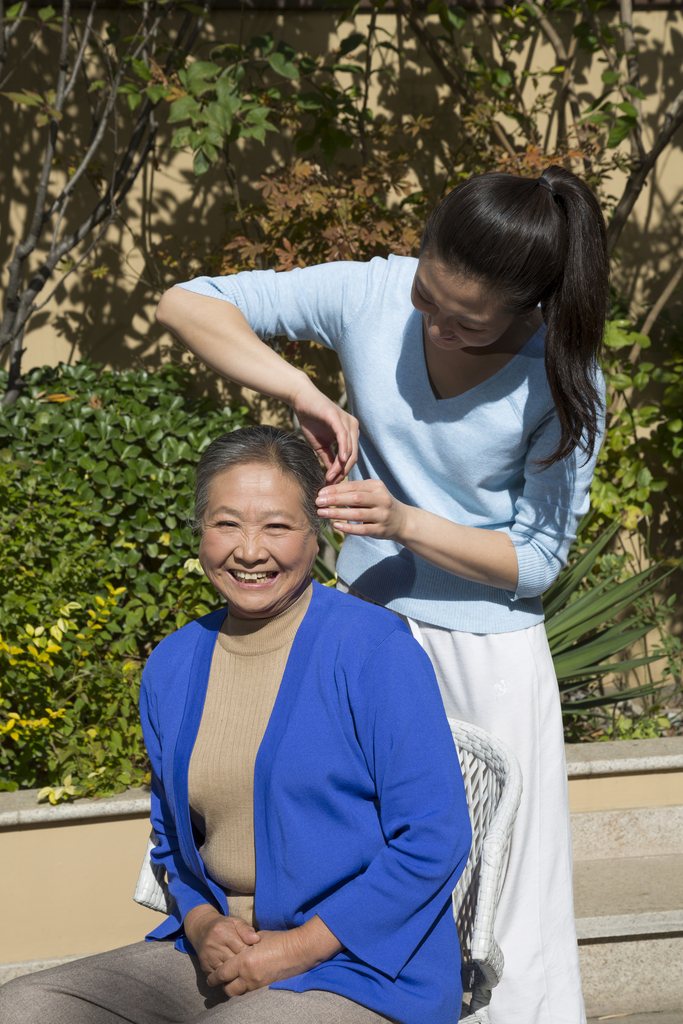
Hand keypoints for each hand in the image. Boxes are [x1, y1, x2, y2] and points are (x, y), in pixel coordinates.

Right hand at [184, 904, 260, 975]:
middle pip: (234, 962)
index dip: (251, 953)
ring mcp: (207, 958)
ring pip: (227, 972)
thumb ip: (246, 930)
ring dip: (236, 973)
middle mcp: (212, 945)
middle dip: (244, 964)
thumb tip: (256, 939)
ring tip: (244, 970)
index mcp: (222, 932)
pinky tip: (234, 974)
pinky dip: (228, 978)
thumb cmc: (225, 927)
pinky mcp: (204, 967)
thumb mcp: (236, 922)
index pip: (241, 948)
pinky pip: (219, 978)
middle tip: (252, 964)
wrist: (203, 930)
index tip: (256, 954)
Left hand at [206, 916, 342, 996]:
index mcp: (244, 961)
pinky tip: (246, 981)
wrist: (298, 950)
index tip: (210, 978)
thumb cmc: (278, 939)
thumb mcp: (258, 938)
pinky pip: (250, 991)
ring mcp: (258, 983)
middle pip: (228, 989)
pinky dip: (245, 988)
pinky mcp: (266, 987)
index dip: (214, 977)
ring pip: (239, 993)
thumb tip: (238, 948)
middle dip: (222, 986)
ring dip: (234, 988)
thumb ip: (245, 944)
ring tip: (232, 982)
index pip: (222, 974)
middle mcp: (248, 975)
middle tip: (219, 982)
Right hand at [290, 380, 358, 483]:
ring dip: (341, 465)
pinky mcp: (337, 417)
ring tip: (331, 476)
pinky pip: (343, 436)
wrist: (301, 400)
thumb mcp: (321, 445)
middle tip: (332, 483)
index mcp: (350, 434)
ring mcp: (347, 421)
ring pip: (349, 449)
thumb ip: (329, 459)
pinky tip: (340, 460)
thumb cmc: (311, 420)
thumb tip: (332, 477)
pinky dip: (343, 449)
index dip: (343, 472)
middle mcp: (353, 427)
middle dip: (343, 472)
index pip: (351, 458)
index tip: (333, 484)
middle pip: (353, 456)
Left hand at [316, 479, 407, 540]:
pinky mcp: (380, 530)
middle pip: (354, 498)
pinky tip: (335, 525)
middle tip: (317, 501)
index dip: (335, 489)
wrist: (402, 520)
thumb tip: (328, 490)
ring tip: (321, 513)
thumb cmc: (380, 503)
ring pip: (357, 514)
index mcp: (377, 486)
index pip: (353, 486)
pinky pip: (362, 529)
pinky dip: (348, 527)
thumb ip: (355, 490)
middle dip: (334, 500)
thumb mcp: (372, 492)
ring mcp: (382, 515)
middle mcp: (381, 499)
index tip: (320, 492)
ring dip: (337, 513)